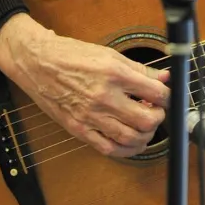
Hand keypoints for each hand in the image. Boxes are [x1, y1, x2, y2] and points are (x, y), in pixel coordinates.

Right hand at [0, 13, 169, 157]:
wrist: (36, 62)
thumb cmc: (71, 55)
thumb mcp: (110, 55)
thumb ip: (140, 69)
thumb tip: (164, 77)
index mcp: (115, 73)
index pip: (156, 93)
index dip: (167, 97)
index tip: (165, 97)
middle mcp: (104, 96)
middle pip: (147, 120)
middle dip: (158, 117)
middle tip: (155, 111)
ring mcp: (90, 115)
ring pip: (130, 138)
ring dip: (145, 136)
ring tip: (144, 126)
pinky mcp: (79, 129)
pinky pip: (108, 148)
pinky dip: (125, 149)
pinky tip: (130, 142)